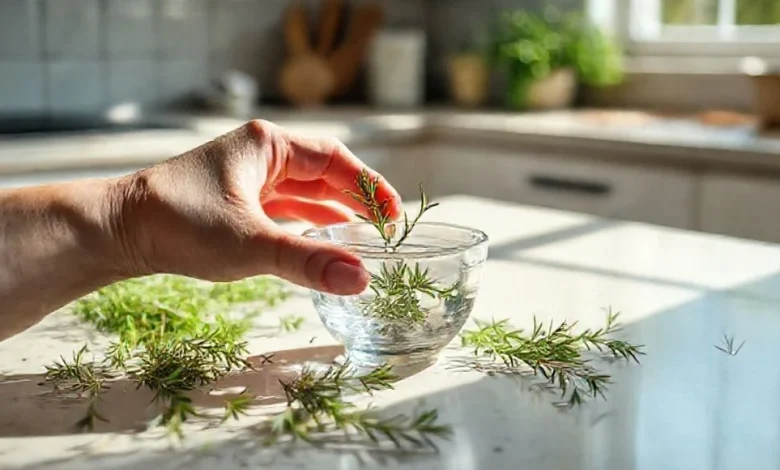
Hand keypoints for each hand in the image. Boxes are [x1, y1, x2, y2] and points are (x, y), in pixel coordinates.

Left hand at [112, 120, 401, 294]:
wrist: (116, 232)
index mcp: (266, 145)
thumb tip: (361, 279)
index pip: (334, 159)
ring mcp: (246, 178)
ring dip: (335, 210)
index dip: (369, 186)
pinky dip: (308, 221)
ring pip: (304, 191)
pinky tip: (324, 236)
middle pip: (323, 172)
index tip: (395, 213)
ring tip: (367, 234)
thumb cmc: (177, 224)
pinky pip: (284, 207)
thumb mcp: (251, 243)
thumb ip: (309, 260)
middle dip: (357, 198)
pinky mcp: (235, 201)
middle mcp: (259, 155)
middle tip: (388, 227)